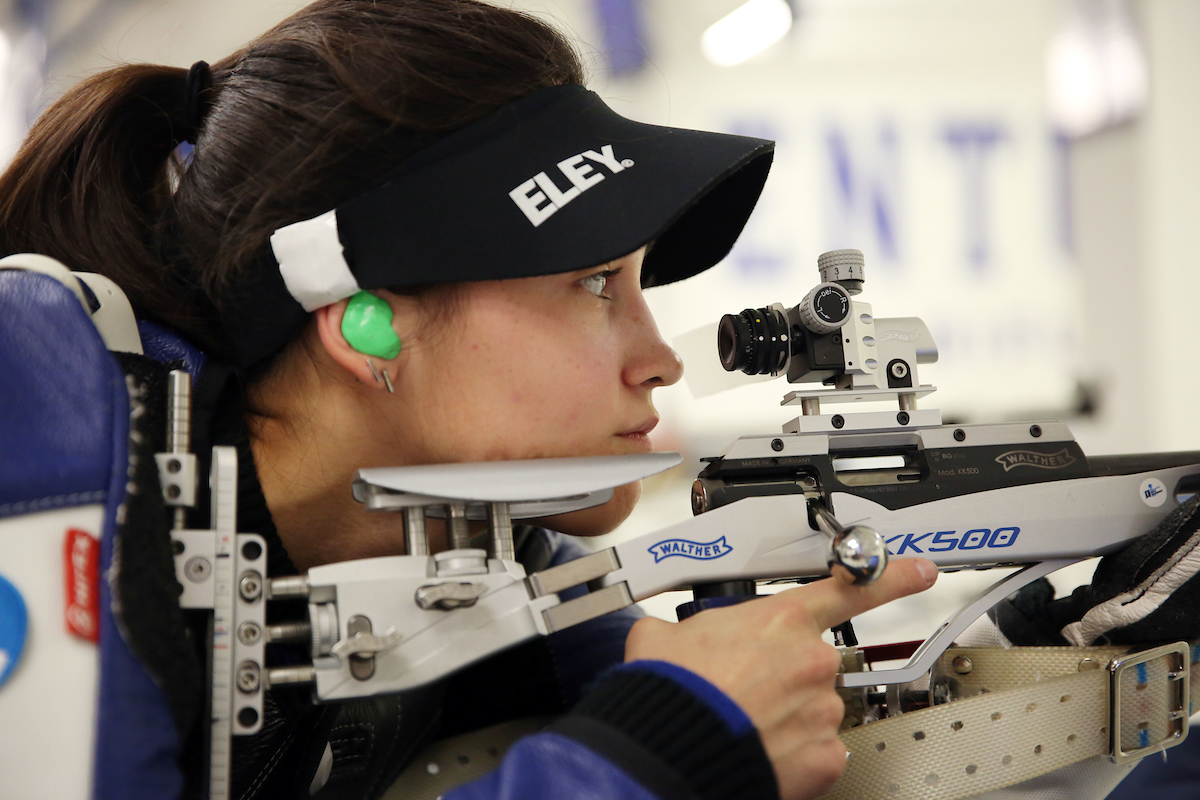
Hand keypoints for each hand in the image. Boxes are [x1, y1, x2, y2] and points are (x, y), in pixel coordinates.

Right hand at [624, 559, 936, 799]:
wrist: (671, 744)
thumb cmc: (671, 689)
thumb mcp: (665, 635)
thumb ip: (690, 627)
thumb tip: (672, 636)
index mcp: (781, 619)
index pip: (849, 587)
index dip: (891, 576)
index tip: (918, 571)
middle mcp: (812, 659)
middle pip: (813, 661)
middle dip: (784, 675)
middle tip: (743, 690)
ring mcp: (823, 708)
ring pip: (815, 707)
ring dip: (787, 715)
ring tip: (743, 722)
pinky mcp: (826, 755)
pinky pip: (818, 750)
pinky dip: (794, 754)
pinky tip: (761, 748)